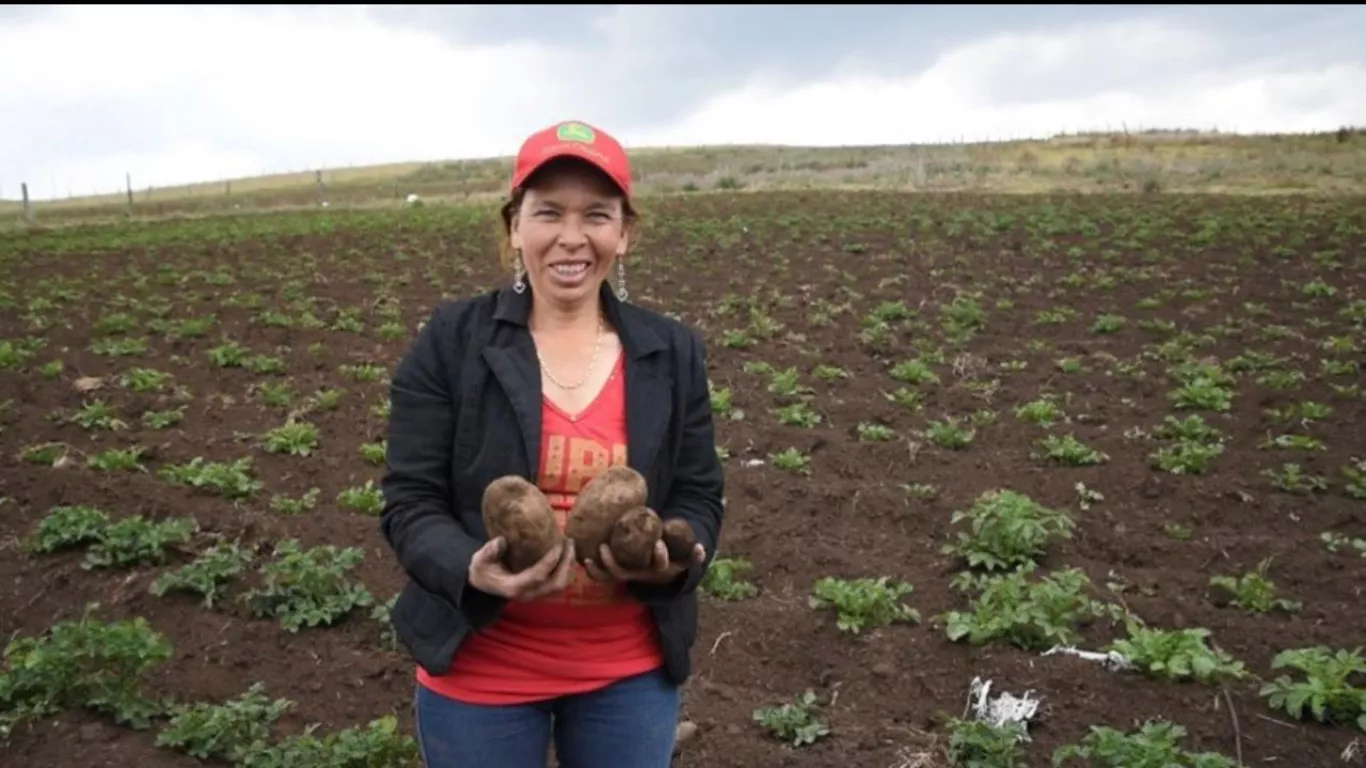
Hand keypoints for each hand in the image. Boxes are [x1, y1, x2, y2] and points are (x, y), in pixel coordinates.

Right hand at [468, 537, 574, 601]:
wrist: (482, 583)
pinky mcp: (540, 593)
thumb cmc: (482, 569)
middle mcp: (528, 594)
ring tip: (570, 547)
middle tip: (569, 543)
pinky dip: (566, 570)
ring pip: (561, 586)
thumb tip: (501, 541)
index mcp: (514, 587)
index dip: (550, 561)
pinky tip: (567, 555)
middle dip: (566, 563)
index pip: (538, 576)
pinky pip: (559, 584)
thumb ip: (488, 551)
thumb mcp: (479, 559)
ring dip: (569, 567)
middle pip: (556, 584)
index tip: (558, 544)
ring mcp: (536, 596)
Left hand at [585, 539, 705, 584]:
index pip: (658, 566)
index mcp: (655, 571)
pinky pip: (601, 574)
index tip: (659, 544)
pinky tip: (583, 557)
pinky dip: (593, 569)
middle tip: (605, 547)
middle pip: (622, 574)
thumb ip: (693, 555)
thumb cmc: (671, 563)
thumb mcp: (684, 559)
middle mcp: (637, 576)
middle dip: (613, 563)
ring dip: (597, 568)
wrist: (660, 576)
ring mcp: (625, 575)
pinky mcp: (615, 572)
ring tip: (588, 557)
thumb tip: (701, 548)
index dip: (659, 556)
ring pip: (607, 576)